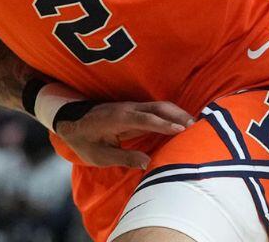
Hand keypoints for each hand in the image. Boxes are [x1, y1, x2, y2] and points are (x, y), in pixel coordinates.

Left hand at [54, 101, 194, 169]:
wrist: (71, 121)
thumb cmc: (84, 141)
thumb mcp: (99, 156)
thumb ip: (124, 158)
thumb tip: (147, 162)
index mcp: (119, 119)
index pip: (146, 119)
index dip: (165, 125)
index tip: (182, 131)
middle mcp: (128, 109)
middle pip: (158, 107)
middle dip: (178, 115)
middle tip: (197, 126)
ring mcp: (131, 107)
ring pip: (159, 106)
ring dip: (177, 113)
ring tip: (194, 124)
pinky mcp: (134, 109)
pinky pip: (156, 109)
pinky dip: (170, 114)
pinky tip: (181, 122)